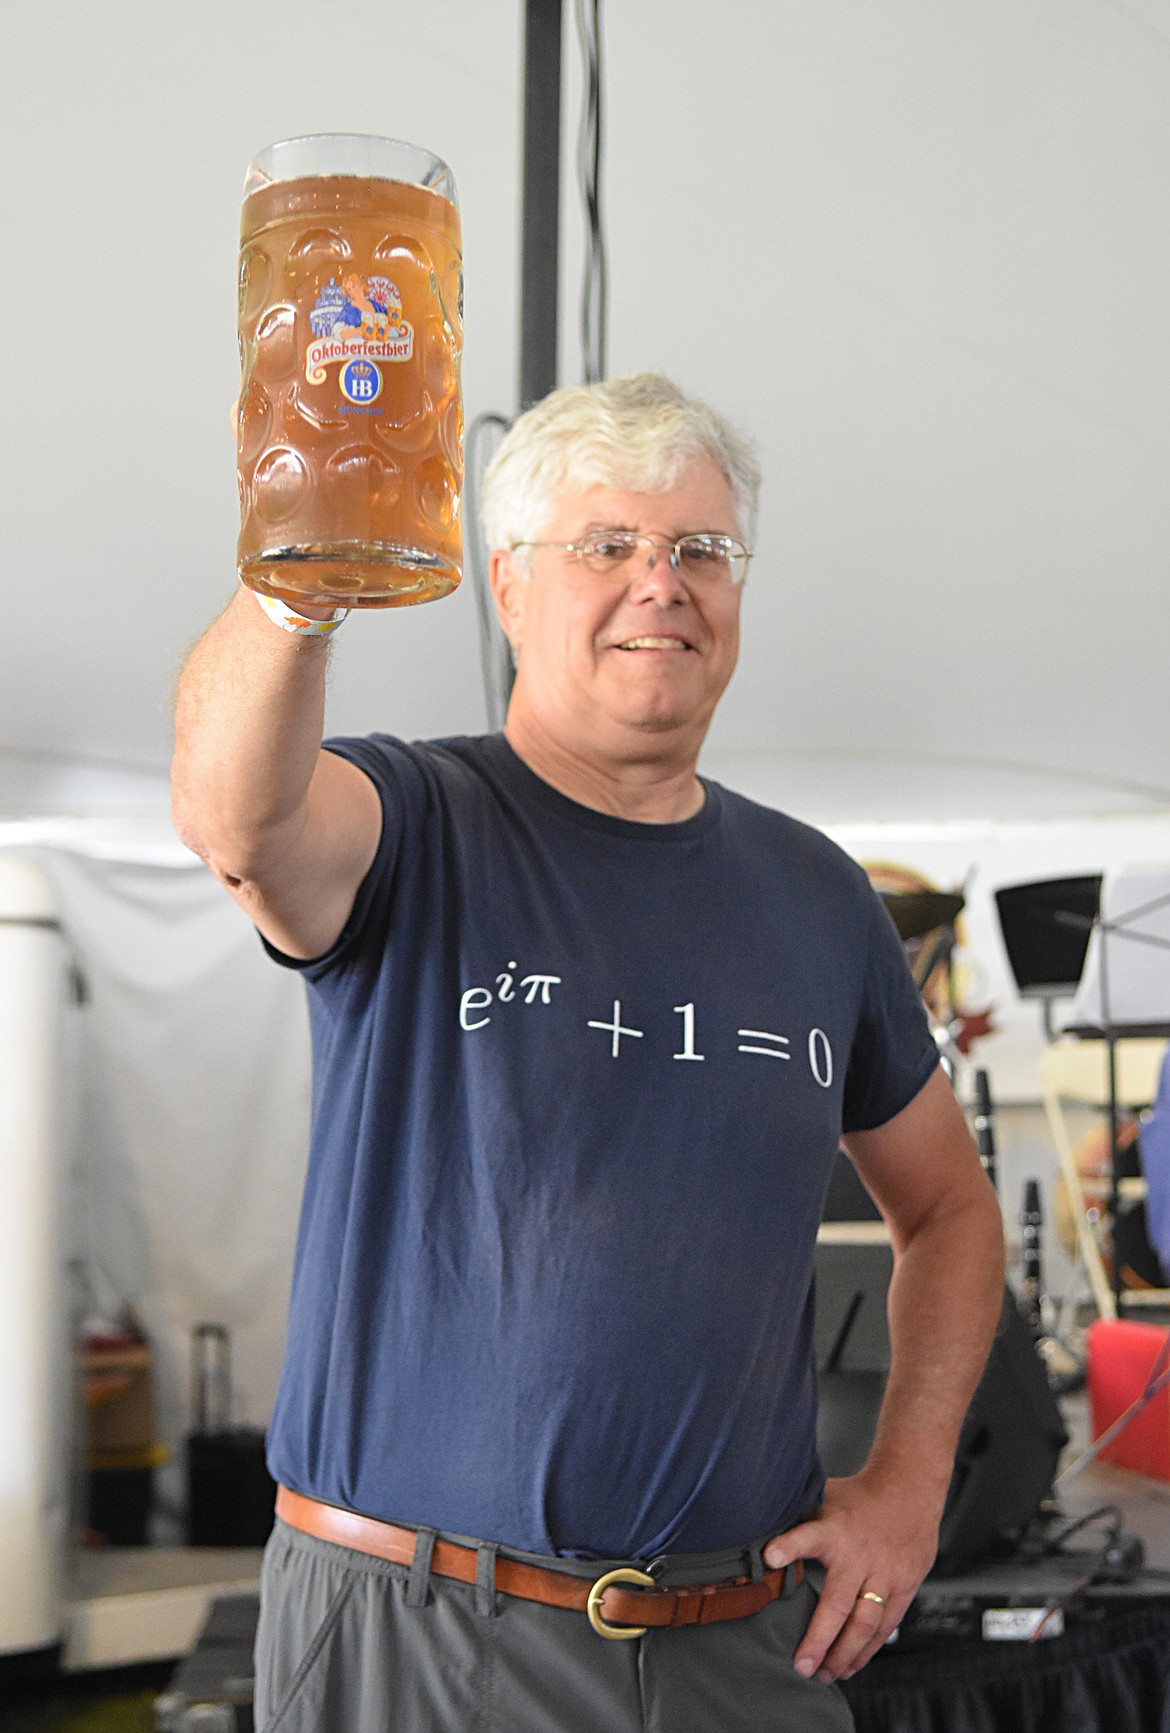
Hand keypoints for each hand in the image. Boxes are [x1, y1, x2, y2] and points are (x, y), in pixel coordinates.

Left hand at [762, 1468, 942, 1682]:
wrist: (910, 1488)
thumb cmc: (858, 1497)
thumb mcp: (824, 1497)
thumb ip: (797, 1520)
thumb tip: (756, 1531)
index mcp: (835, 1529)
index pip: (809, 1535)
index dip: (789, 1546)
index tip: (769, 1557)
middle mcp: (859, 1555)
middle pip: (838, 1604)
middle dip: (819, 1639)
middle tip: (802, 1666)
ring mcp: (885, 1573)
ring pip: (865, 1624)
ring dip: (844, 1654)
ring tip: (825, 1674)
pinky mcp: (905, 1586)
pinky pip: (886, 1625)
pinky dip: (868, 1649)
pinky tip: (851, 1665)